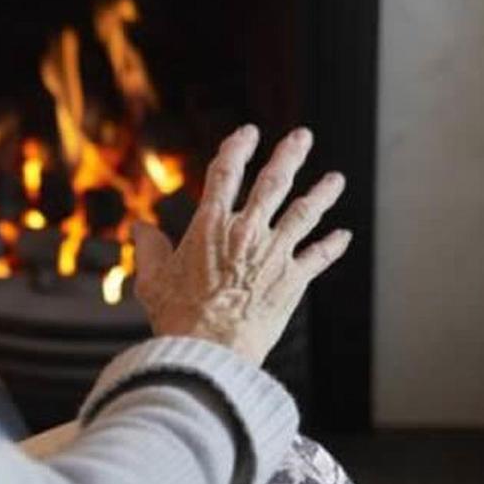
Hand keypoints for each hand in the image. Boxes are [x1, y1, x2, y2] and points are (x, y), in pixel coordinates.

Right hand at [133, 126, 351, 364]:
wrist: (211, 350)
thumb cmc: (178, 316)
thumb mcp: (152, 279)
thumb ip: (148, 248)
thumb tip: (140, 228)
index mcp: (211, 225)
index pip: (226, 172)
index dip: (237, 147)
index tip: (247, 133)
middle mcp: (247, 231)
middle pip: (274, 182)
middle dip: (289, 155)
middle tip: (302, 137)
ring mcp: (274, 253)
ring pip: (305, 212)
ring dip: (322, 193)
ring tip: (336, 179)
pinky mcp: (293, 280)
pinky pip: (318, 256)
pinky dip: (332, 245)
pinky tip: (344, 235)